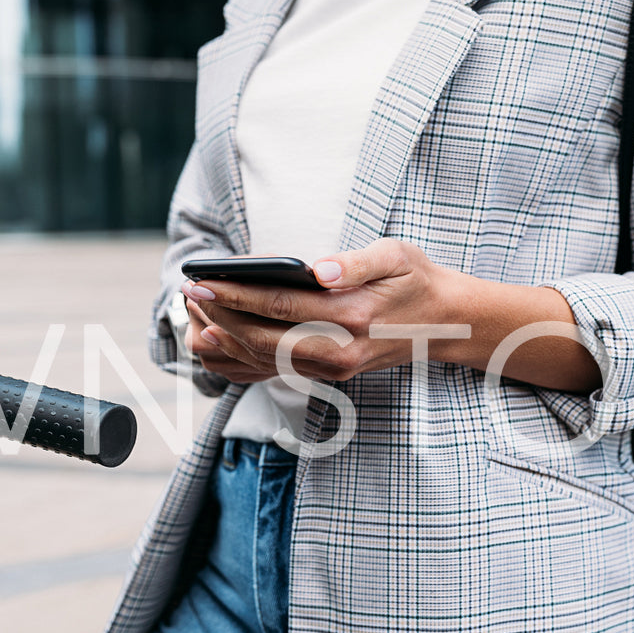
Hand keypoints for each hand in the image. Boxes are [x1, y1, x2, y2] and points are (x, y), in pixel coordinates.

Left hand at [183, 238, 461, 382]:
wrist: (445, 323)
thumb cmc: (416, 280)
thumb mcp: (396, 256)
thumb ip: (354, 262)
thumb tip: (317, 269)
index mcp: (351, 316)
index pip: (278, 306)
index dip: (234, 295)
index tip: (201, 281)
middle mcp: (338, 351)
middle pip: (261, 338)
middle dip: (219, 317)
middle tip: (188, 294)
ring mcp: (333, 369)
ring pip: (264, 360)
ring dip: (224, 339)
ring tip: (195, 315)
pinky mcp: (329, 375)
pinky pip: (274, 371)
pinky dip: (241, 358)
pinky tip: (218, 341)